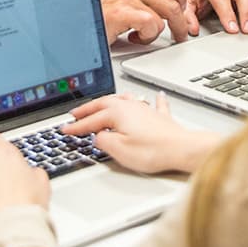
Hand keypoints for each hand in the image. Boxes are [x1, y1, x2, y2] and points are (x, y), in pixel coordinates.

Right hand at [64, 93, 218, 173]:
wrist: (182, 149)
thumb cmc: (154, 150)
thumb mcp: (119, 150)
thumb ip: (103, 141)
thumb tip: (98, 137)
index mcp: (118, 112)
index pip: (91, 120)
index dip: (76, 126)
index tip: (65, 129)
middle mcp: (131, 106)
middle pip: (104, 104)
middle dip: (88, 109)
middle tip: (75, 114)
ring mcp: (146, 110)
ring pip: (124, 100)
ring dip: (109, 101)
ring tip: (101, 104)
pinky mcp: (160, 118)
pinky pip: (154, 104)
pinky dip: (153, 100)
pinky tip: (156, 96)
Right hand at [101, 0, 196, 43]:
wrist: (81, 25)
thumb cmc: (104, 16)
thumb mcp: (129, 1)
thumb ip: (151, 0)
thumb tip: (179, 13)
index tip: (182, 10)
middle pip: (173, 1)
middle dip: (180, 23)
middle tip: (179, 34)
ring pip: (163, 18)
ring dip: (155, 33)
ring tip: (141, 35)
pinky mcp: (122, 12)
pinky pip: (151, 25)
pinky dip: (146, 37)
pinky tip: (134, 37)